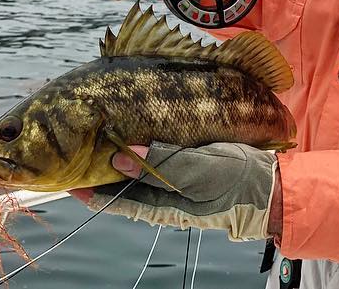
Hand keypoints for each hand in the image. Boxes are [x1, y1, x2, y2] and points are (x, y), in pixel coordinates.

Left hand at [70, 142, 281, 241]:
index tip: (64, 177)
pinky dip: (140, 147)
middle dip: (98, 166)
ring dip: (117, 154)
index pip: (113, 197)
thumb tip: (119, 156)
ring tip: (96, 136)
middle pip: (121, 182)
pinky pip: (155, 160)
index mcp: (162, 204)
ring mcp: (175, 183)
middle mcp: (163, 195)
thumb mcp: (200, 171)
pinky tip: (135, 133)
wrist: (274, 187)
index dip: (88, 188)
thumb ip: (161, 163)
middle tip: (75, 147)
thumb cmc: (238, 182)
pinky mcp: (187, 167)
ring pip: (136, 169)